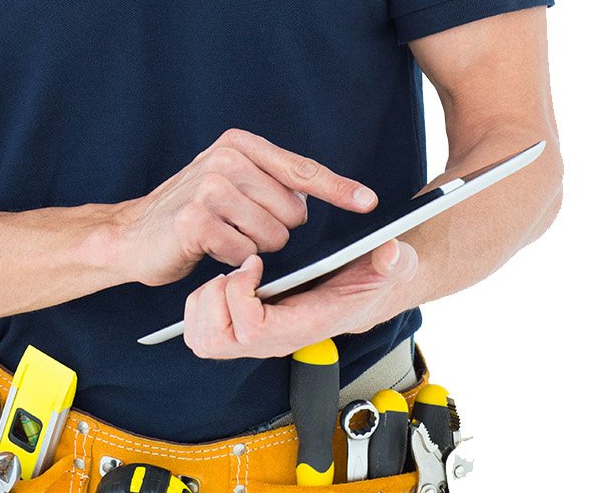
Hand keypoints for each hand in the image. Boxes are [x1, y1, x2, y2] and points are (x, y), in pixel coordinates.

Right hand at [111, 128, 377, 287]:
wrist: (132, 234)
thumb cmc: (191, 212)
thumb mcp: (231, 182)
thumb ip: (270, 182)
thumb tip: (317, 196)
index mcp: (240, 144)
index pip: (302, 169)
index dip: (339, 188)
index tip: (368, 202)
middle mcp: (226, 158)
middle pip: (293, 212)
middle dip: (276, 231)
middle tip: (240, 228)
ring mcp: (210, 186)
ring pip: (273, 235)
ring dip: (254, 247)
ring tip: (223, 237)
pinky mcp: (196, 218)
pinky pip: (244, 252)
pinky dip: (233, 259)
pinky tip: (210, 249)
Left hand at [182, 238, 420, 358]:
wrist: (368, 290)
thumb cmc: (372, 279)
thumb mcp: (391, 265)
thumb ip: (394, 261)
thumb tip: (392, 253)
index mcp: (303, 326)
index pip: (253, 328)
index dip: (241, 291)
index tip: (254, 260)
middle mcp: (276, 339)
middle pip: (217, 341)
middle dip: (214, 299)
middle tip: (232, 268)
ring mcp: (258, 337)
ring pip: (204, 339)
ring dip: (204, 302)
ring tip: (227, 274)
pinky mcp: (246, 329)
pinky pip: (203, 330)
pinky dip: (201, 304)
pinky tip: (225, 279)